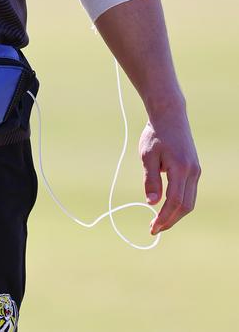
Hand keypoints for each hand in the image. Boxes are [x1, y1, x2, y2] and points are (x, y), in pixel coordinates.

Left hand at [139, 113, 200, 234]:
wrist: (170, 115)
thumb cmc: (155, 134)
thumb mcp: (147, 155)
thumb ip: (151, 179)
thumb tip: (152, 203)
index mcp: (180, 168)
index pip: (174, 201)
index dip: (164, 217)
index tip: (152, 228)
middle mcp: (192, 171)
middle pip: (186, 206)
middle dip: (171, 220)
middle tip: (154, 228)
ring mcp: (196, 170)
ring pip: (190, 201)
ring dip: (176, 213)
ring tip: (160, 221)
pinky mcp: (195, 168)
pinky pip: (190, 192)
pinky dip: (180, 203)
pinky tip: (167, 206)